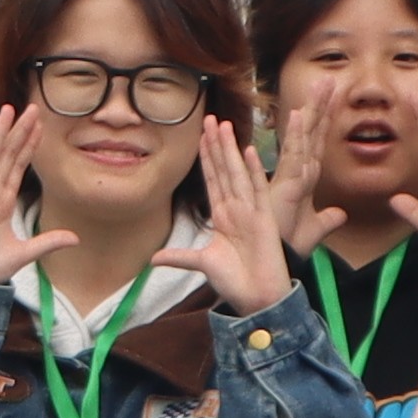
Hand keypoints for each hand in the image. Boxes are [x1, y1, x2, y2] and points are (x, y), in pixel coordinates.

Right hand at [0, 99, 73, 292]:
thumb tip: (76, 238)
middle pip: (7, 154)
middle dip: (19, 131)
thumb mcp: (25, 253)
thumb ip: (47, 242)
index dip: (28, 145)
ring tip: (9, 111)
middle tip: (32, 108)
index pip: (19, 166)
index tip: (39, 125)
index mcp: (3, 201)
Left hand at [182, 114, 296, 314]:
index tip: (200, 136)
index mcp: (223, 217)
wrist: (258, 299)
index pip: (212, 180)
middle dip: (216, 145)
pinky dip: (252, 172)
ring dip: (231, 150)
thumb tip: (153, 259)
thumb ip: (180, 257)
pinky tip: (247, 152)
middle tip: (210, 118)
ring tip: (224, 125)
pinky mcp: (265, 220)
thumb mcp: (202, 265)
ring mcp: (252, 212)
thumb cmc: (235, 282)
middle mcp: (237, 210)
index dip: (206, 158)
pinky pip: (257, 192)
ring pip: (238, 174)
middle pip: (224, 170)